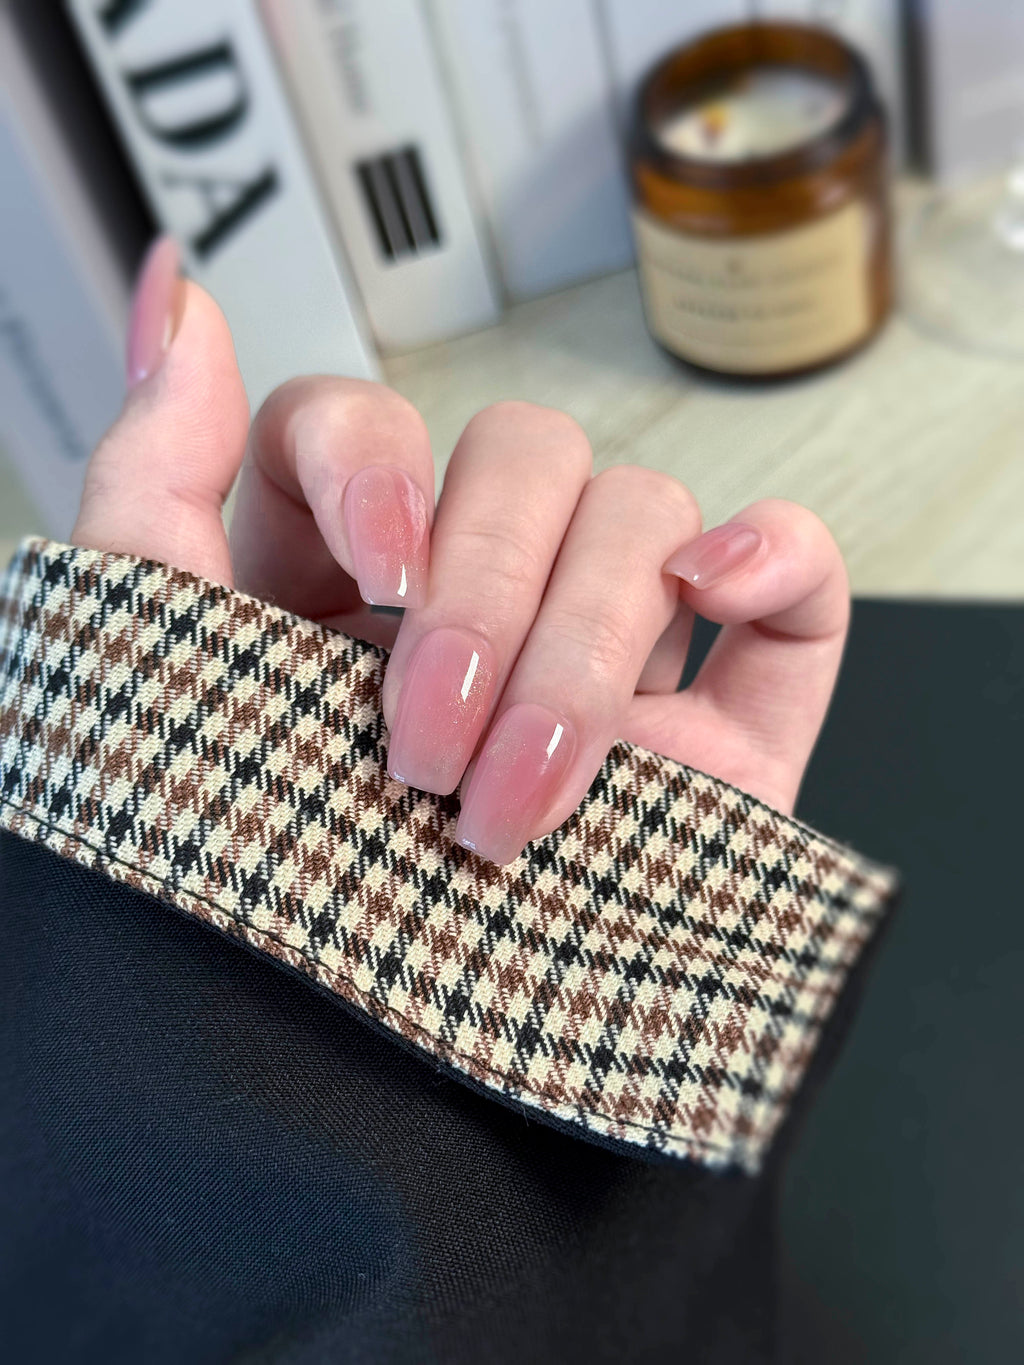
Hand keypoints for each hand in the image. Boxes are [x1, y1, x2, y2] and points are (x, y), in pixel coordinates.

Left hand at [74, 240, 848, 863]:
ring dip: (587, 638)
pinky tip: (709, 600)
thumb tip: (175, 287)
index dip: (374, 458)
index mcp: (334, 579)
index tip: (376, 569)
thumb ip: (152, 476)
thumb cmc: (251, 896)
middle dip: (488, 591)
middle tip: (427, 750)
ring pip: (644, 514)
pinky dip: (777, 557)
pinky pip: (797, 585)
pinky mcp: (725, 726)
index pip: (367, 421)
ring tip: (524, 799)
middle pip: (526, 454)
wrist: (365, 1106)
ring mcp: (611, 653)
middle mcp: (479, 594)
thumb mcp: (159, 675)